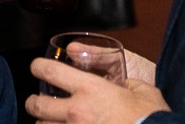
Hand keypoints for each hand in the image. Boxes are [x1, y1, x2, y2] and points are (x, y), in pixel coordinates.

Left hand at [27, 53, 168, 122]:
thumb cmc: (151, 119)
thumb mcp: (142, 91)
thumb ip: (126, 83)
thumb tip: (120, 82)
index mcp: (90, 89)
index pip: (51, 71)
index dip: (38, 66)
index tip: (36, 67)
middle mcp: (77, 112)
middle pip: (37, 106)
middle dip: (33, 103)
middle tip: (36, 102)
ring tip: (51, 123)